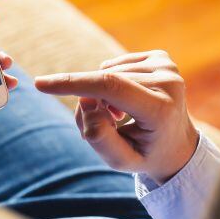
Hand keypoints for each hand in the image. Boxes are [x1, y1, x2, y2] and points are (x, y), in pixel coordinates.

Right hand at [34, 50, 197, 183]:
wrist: (177, 144)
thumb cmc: (146, 154)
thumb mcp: (121, 160)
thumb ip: (98, 136)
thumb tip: (85, 100)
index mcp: (162, 109)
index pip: (110, 87)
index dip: (73, 83)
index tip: (41, 84)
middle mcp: (169, 82)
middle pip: (104, 83)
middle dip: (90, 103)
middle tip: (104, 126)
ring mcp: (168, 66)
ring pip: (108, 73)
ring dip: (102, 95)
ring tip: (120, 117)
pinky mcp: (162, 57)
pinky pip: (116, 65)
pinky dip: (112, 83)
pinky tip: (128, 101)